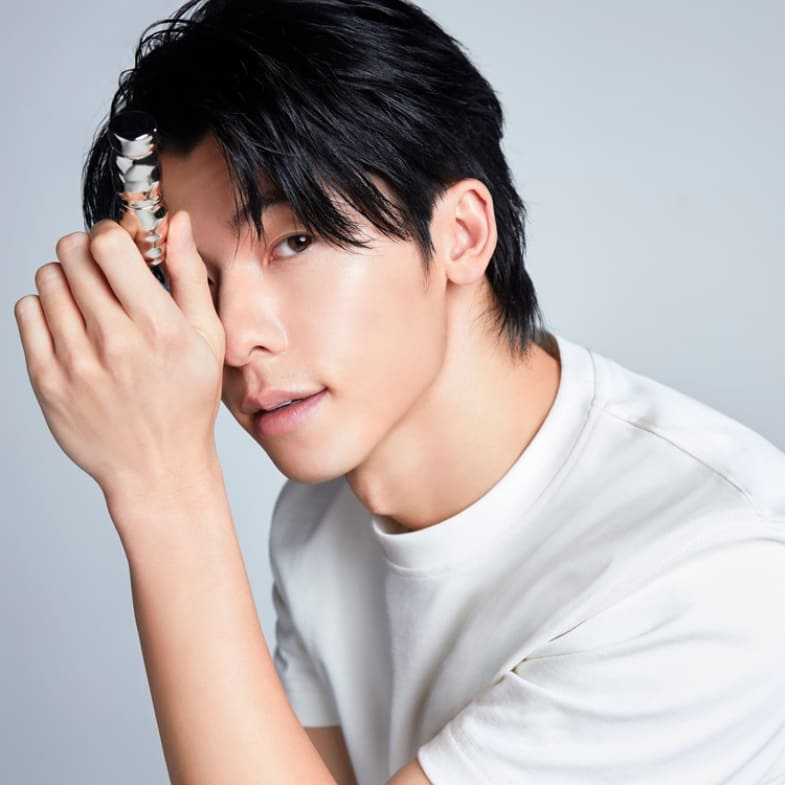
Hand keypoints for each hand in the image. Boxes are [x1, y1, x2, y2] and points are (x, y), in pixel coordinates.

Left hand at [14, 210, 224, 515]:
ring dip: (67, 278)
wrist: (158, 467)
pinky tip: (70, 325)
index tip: (119, 247)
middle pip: (73, 254)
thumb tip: (176, 222)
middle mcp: (114, 342)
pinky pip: (27, 312)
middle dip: (88, 252)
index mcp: (159, 327)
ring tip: (88, 303)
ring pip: (48, 279)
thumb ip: (189, 276)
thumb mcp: (206, 339)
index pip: (108, 245)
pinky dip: (45, 307)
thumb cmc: (187, 403)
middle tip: (102, 272)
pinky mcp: (47, 381)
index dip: (111, 234)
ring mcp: (76, 363)